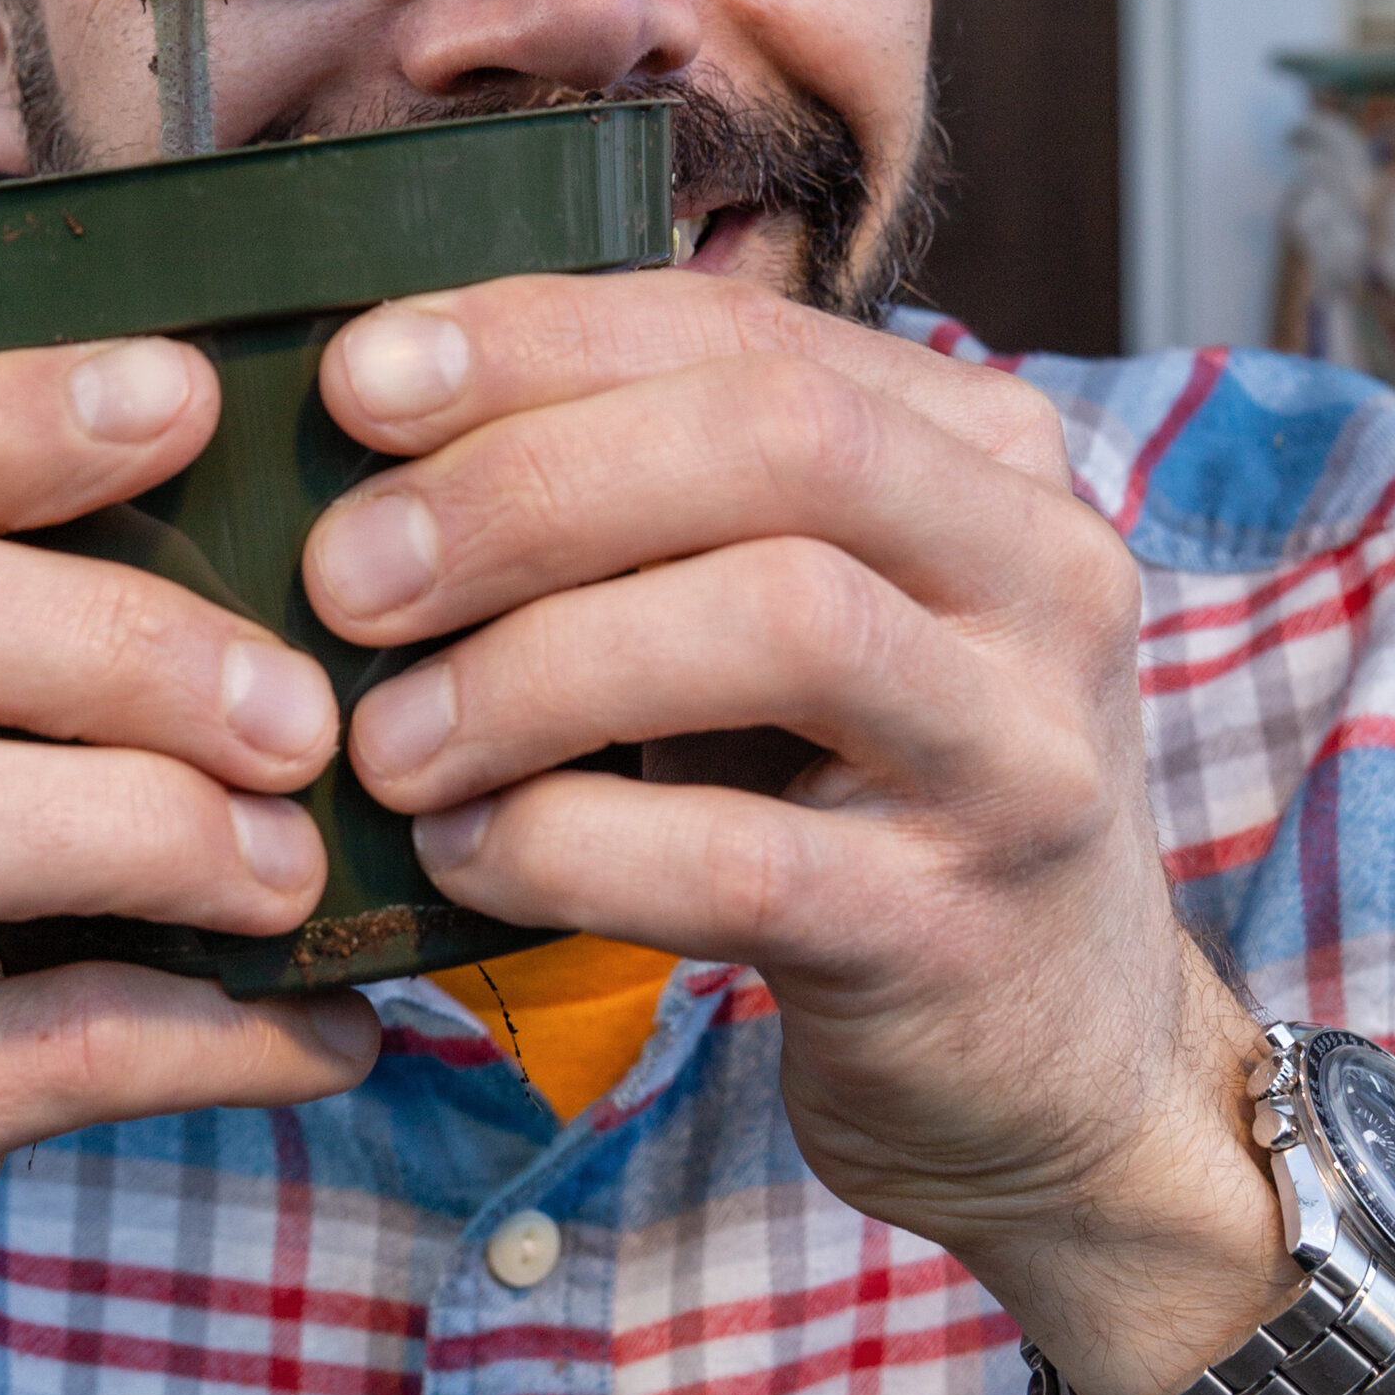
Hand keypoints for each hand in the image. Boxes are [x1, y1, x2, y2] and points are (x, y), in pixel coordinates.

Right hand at [0, 343, 376, 1394]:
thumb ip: (13, 734)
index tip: (196, 392)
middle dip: (119, 634)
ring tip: (300, 874)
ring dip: (149, 823)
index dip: (14, 416)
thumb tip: (313, 632)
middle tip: (304, 712)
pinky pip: (18, 1057)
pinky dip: (205, 1038)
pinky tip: (326, 1039)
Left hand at [312, 275, 1280, 1394]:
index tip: (353, 384)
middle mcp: (1041, 577)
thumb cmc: (858, 802)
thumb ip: (654, 509)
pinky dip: (566, 844)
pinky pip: (741, 860)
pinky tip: (460, 852)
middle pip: (780, 438)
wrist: (1050, 1064)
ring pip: (780, 621)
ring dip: (535, 668)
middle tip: (345, 575)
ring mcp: (1020, 757)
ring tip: (385, 739)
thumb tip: (379, 423)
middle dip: (528, 488)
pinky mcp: (956, 933)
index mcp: (984, 457)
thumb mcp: (794, 617)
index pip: (745, 330)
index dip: (534, 339)